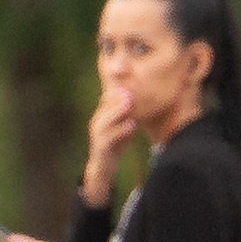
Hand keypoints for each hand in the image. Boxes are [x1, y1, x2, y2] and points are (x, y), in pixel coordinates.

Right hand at [84, 82, 136, 199]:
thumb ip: (130, 110)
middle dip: (118, 95)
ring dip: (117, 110)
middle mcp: (98, 121)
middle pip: (105, 104)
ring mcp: (97, 135)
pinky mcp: (100, 148)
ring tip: (129, 101)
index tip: (130, 74)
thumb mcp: (124, 124)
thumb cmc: (115, 143)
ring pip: (105, 120)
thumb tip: (142, 94)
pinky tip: (131, 125)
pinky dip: (120, 131)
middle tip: (131, 86)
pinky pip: (109, 138)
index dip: (118, 85)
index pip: (110, 95)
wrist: (103, 167)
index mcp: (103, 114)